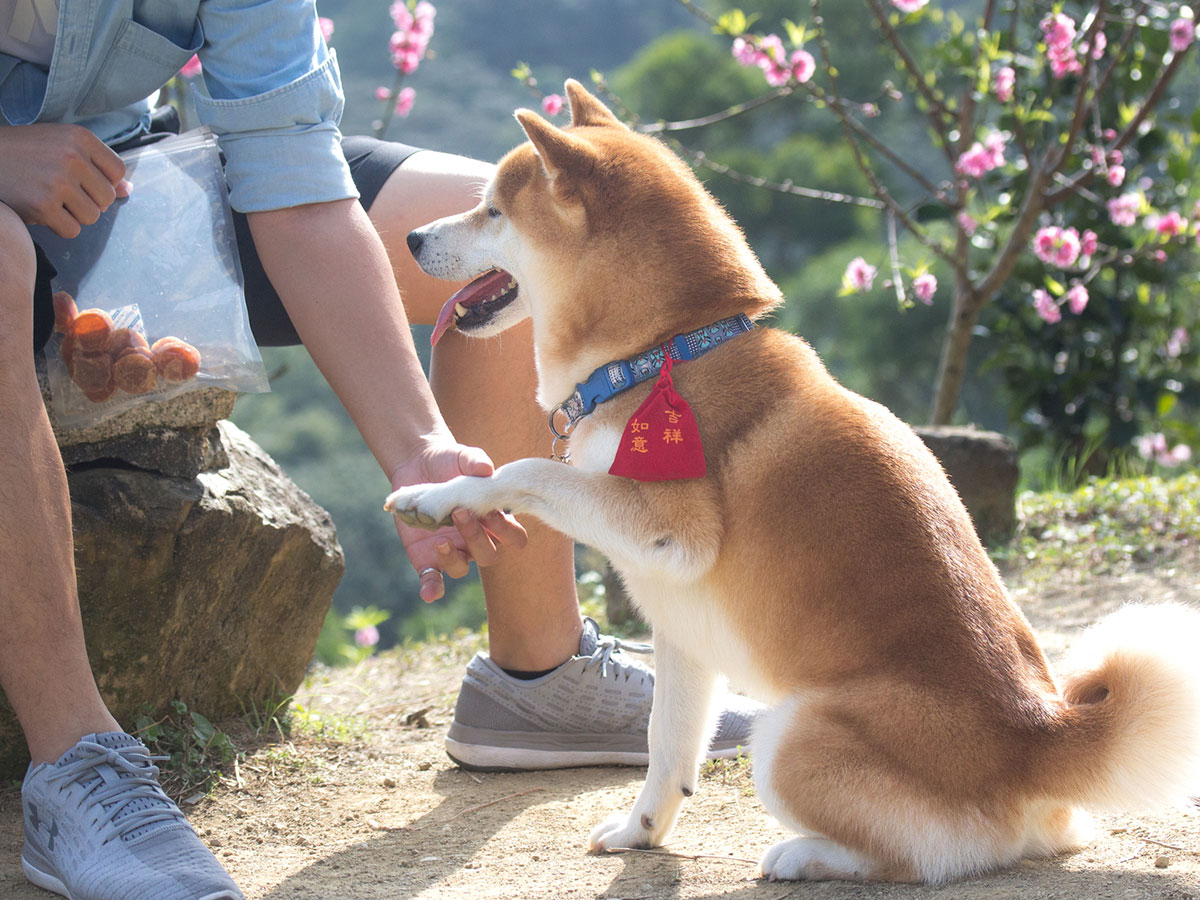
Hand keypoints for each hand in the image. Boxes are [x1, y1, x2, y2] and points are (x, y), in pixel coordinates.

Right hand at [0, 124, 130, 237]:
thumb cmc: (24, 152)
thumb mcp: (60, 145)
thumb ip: (96, 165)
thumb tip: (128, 190)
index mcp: (80, 138)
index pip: (118, 172)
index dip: (104, 182)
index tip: (83, 180)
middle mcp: (72, 157)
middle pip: (107, 198)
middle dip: (89, 201)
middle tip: (63, 192)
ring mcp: (57, 182)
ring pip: (92, 216)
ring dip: (74, 215)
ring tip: (52, 199)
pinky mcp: (43, 205)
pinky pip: (72, 230)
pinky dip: (59, 226)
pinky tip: (42, 210)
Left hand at [388, 436, 526, 601]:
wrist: (418, 464)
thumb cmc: (451, 461)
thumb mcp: (463, 456)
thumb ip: (476, 461)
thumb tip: (487, 469)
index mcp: (493, 520)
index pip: (513, 537)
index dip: (506, 531)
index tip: (492, 512)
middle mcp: (476, 539)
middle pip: (487, 555)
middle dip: (476, 537)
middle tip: (460, 512)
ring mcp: (452, 550)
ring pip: (461, 568)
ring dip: (453, 558)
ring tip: (440, 539)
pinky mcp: (426, 557)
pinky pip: (433, 579)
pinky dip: (431, 588)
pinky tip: (428, 593)